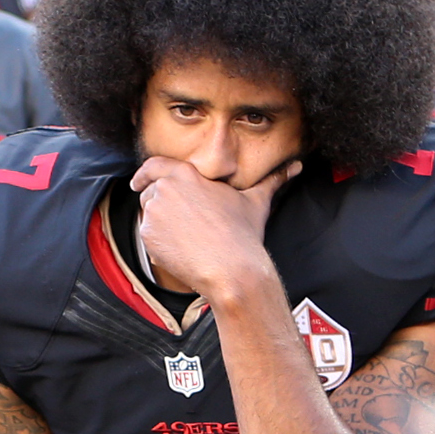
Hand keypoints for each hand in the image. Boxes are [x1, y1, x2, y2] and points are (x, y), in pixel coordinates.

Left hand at [130, 155, 297, 301]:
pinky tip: (181, 249)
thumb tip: (296, 167)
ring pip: (147, 214)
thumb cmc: (243, 234)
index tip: (138, 182)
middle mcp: (164, 190)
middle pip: (150, 192)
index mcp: (186, 174)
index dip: (144, 174)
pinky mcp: (148, 236)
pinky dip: (158, 242)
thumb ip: (272, 180)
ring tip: (185, 237)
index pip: (154, 165)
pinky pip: (147, 236)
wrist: (230, 268)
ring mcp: (153, 213)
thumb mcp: (256, 201)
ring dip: (159, 223)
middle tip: (178, 221)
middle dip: (159, 204)